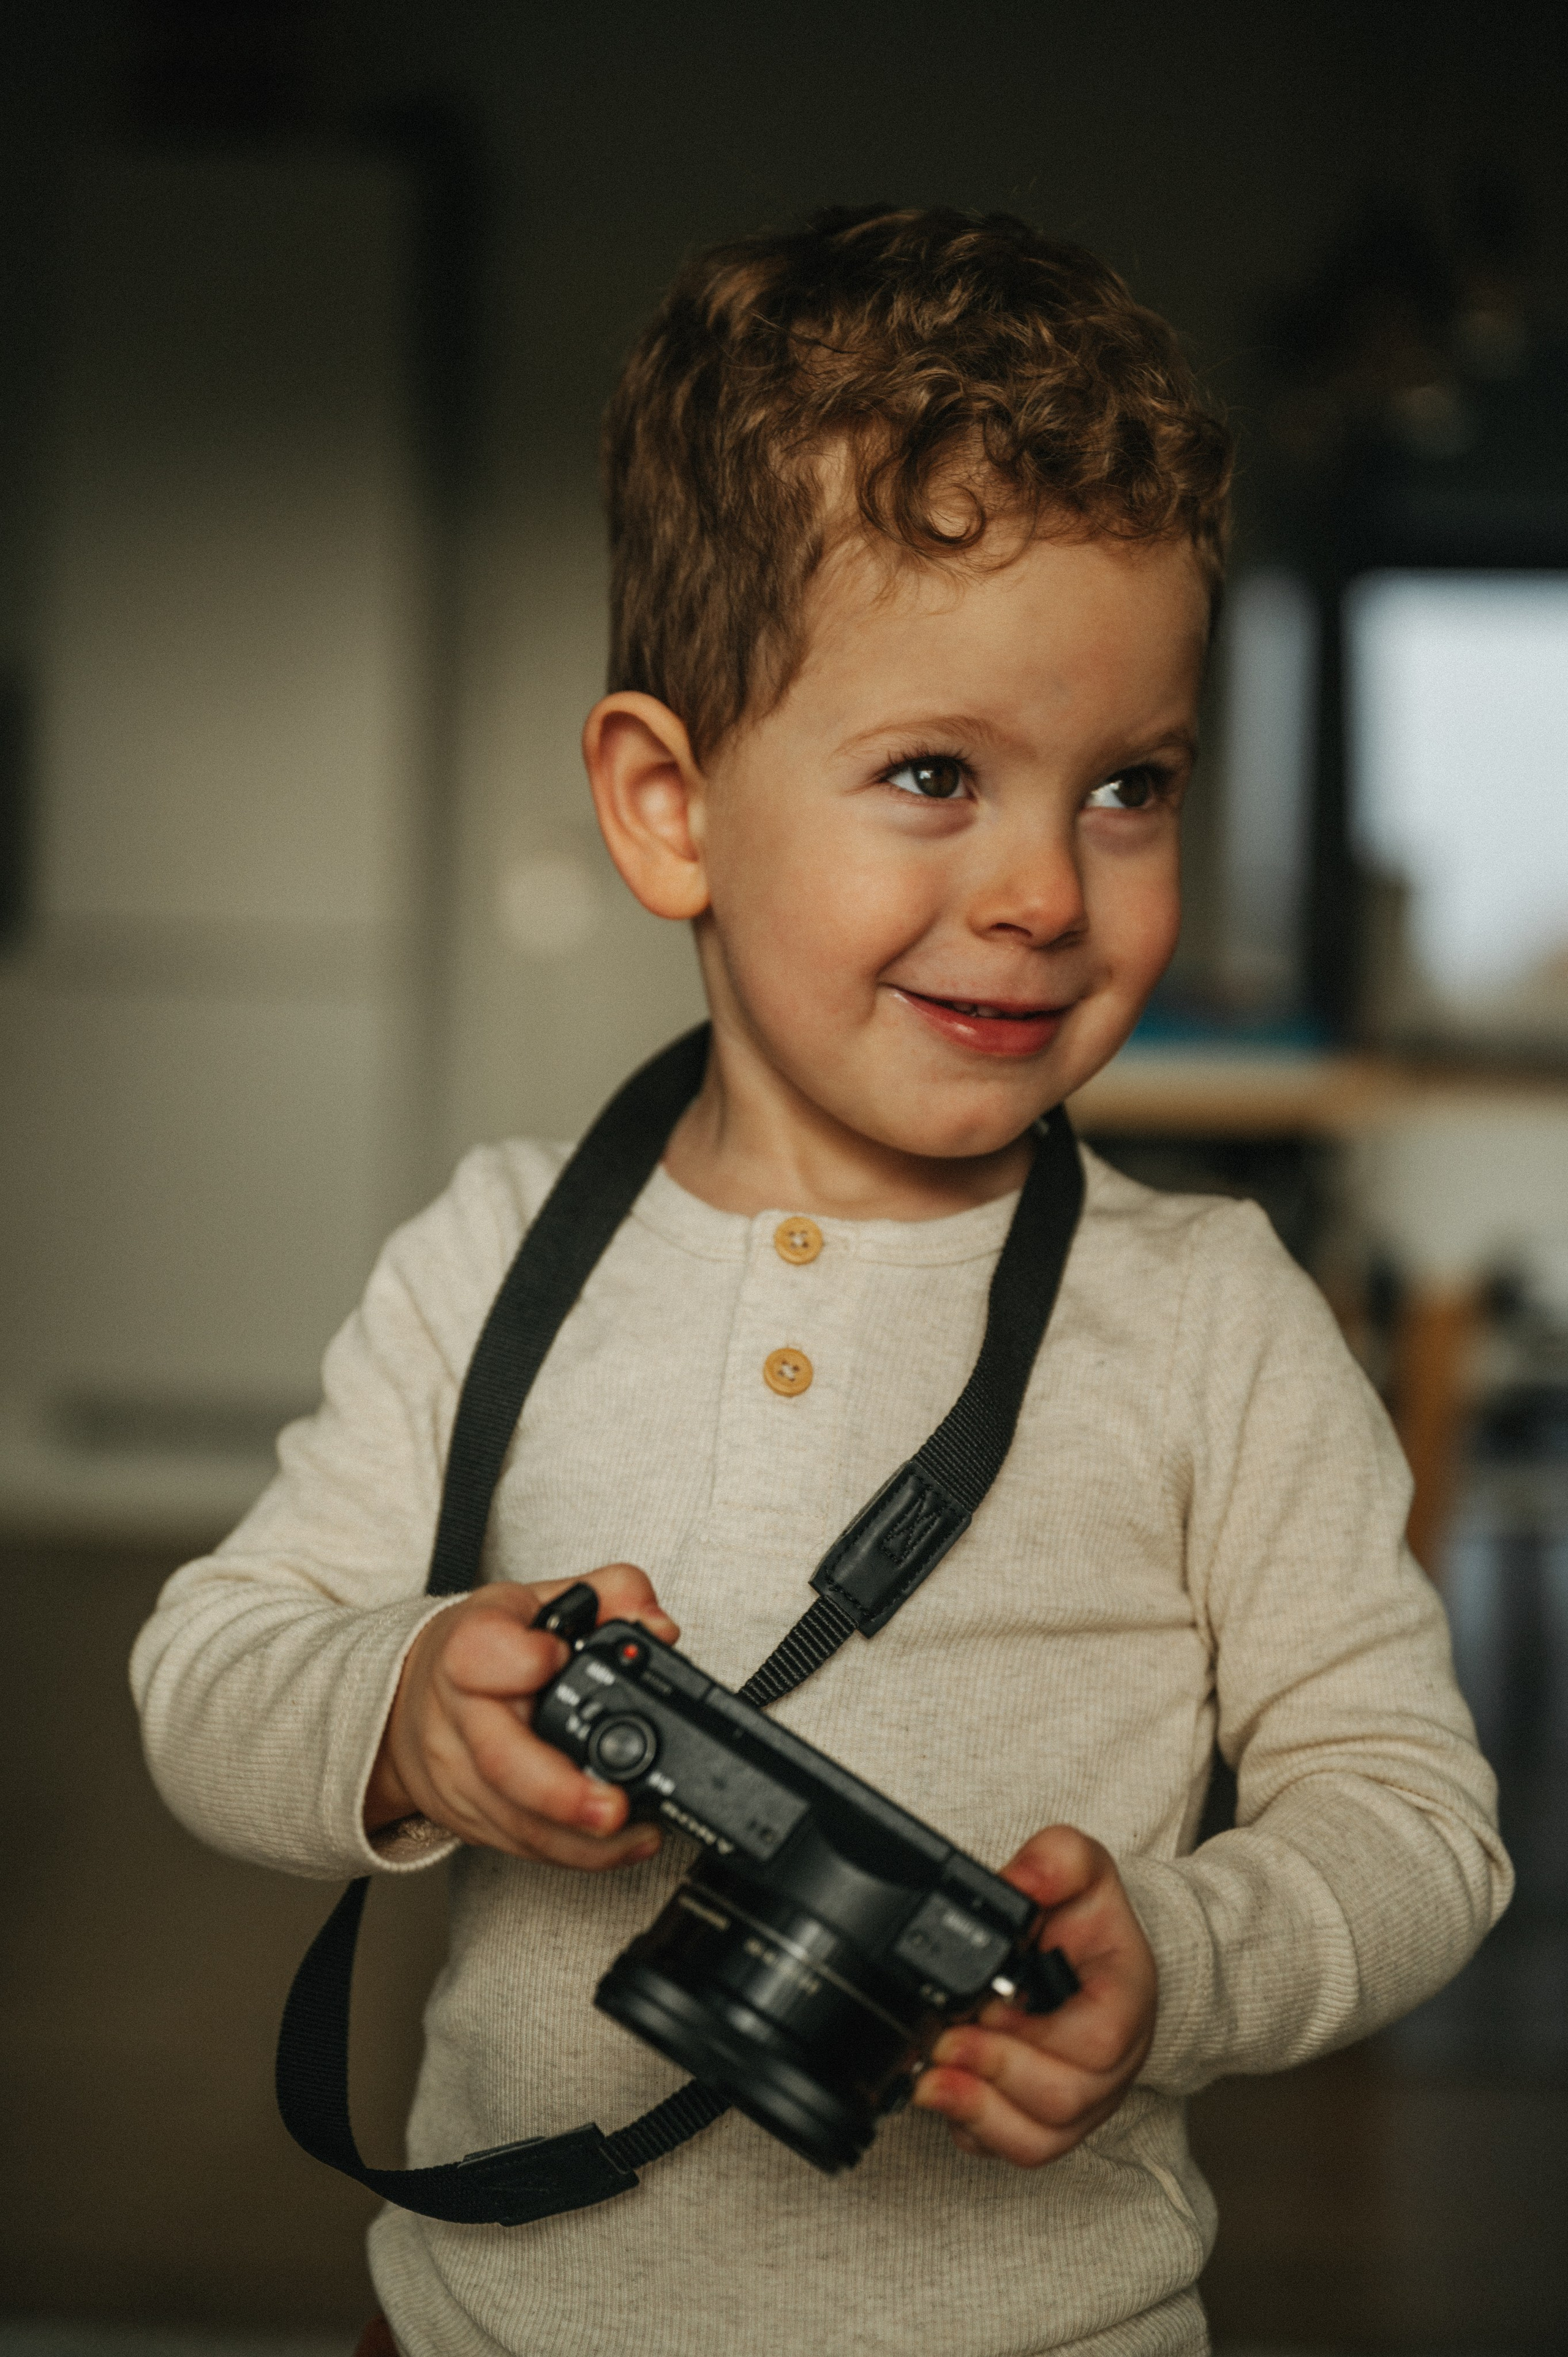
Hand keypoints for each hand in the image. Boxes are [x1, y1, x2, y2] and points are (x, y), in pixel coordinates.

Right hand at [363, 1565, 678, 1868]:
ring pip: (514, 1819)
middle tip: (613, 1808)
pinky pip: (518, 1844)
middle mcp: (457, 1715)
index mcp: (471, 1647)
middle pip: (500, 1760)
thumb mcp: (541, 1599)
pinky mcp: (466, 1818)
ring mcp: (458, 1774)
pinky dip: (572, 1852)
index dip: (524, 1660)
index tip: (559, 1656)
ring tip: (635, 1833)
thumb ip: (611, 1595)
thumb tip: (660, 1628)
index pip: (482, 1654)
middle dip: (561, 1793)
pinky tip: (618, 1845)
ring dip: (579, 1839)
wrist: (411, 1695)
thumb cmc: (486, 1644)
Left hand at [911, 1825, 1155, 2165]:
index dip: (1034, 2036)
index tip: (983, 2009)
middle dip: (991, 2071)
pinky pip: (1015, 2152)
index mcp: (1126, 2001)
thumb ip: (1053, 1862)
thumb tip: (1015, 1885)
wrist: (1094, 1955)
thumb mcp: (1080, 1866)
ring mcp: (1083, 2103)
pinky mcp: (1050, 2124)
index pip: (1099, 2042)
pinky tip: (946, 2097)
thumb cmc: (1089, 1919)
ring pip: (1038, 2140)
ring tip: (932, 2075)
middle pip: (1061, 2099)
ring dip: (976, 2110)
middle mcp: (1112, 2065)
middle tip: (942, 2039)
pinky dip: (975, 2132)